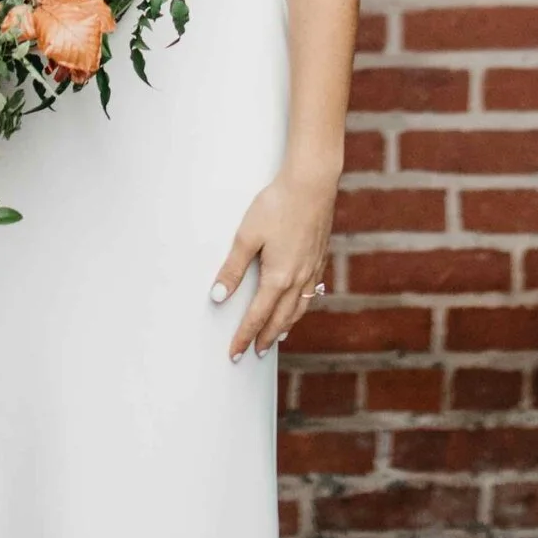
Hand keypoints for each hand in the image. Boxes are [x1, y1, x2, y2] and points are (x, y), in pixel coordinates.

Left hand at [211, 167, 338, 360]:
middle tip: (254, 353)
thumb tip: (217, 298)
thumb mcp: (247, 235)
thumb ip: (232, 269)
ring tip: (277, 337)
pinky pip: (310, 293)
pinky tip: (298, 304)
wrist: (313, 183)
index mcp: (278, 277)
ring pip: (299, 308)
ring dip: (286, 326)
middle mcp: (298, 279)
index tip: (234, 353)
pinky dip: (301, 306)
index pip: (257, 317)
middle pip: (280, 319)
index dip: (244, 336)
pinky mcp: (320, 257)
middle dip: (266, 338)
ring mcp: (312, 269)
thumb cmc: (277, 205)